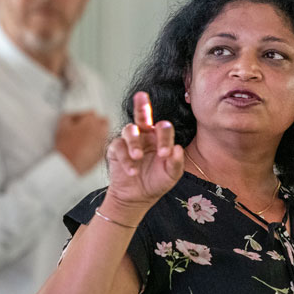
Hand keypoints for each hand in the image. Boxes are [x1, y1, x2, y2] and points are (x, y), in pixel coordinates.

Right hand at [55, 110, 110, 173]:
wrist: (68, 165)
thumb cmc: (65, 147)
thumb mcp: (62, 126)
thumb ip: (69, 116)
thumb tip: (73, 116)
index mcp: (91, 121)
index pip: (91, 113)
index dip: (82, 116)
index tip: (77, 121)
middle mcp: (100, 131)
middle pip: (103, 121)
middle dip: (95, 122)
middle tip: (85, 127)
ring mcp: (103, 142)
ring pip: (104, 133)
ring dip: (97, 133)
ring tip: (85, 138)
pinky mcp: (102, 153)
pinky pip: (102, 145)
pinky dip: (96, 145)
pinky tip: (86, 148)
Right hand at [102, 91, 183, 218]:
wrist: (138, 197)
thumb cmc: (156, 182)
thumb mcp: (171, 175)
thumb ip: (176, 163)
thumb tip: (177, 148)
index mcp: (160, 137)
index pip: (164, 129)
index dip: (165, 138)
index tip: (165, 153)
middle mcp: (144, 135)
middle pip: (142, 115)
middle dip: (141, 105)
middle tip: (141, 96)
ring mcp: (129, 140)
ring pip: (129, 130)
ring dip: (134, 142)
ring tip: (138, 156)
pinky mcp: (116, 149)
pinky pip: (118, 146)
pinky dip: (125, 158)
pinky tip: (131, 170)